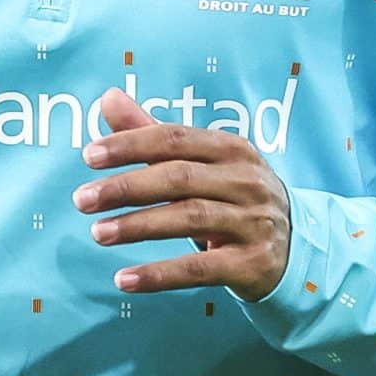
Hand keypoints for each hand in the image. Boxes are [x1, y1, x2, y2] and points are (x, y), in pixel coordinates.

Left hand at [73, 88, 291, 299]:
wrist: (293, 247)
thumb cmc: (233, 197)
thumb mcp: (201, 164)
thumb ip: (153, 134)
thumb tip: (107, 97)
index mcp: (232, 149)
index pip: (175, 139)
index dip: (131, 144)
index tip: (88, 156)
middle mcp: (246, 181)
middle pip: (180, 177)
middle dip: (126, 187)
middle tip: (82, 199)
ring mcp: (253, 222)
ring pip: (189, 219)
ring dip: (138, 226)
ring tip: (97, 233)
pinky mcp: (252, 263)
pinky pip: (199, 268)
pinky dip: (159, 274)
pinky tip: (124, 278)